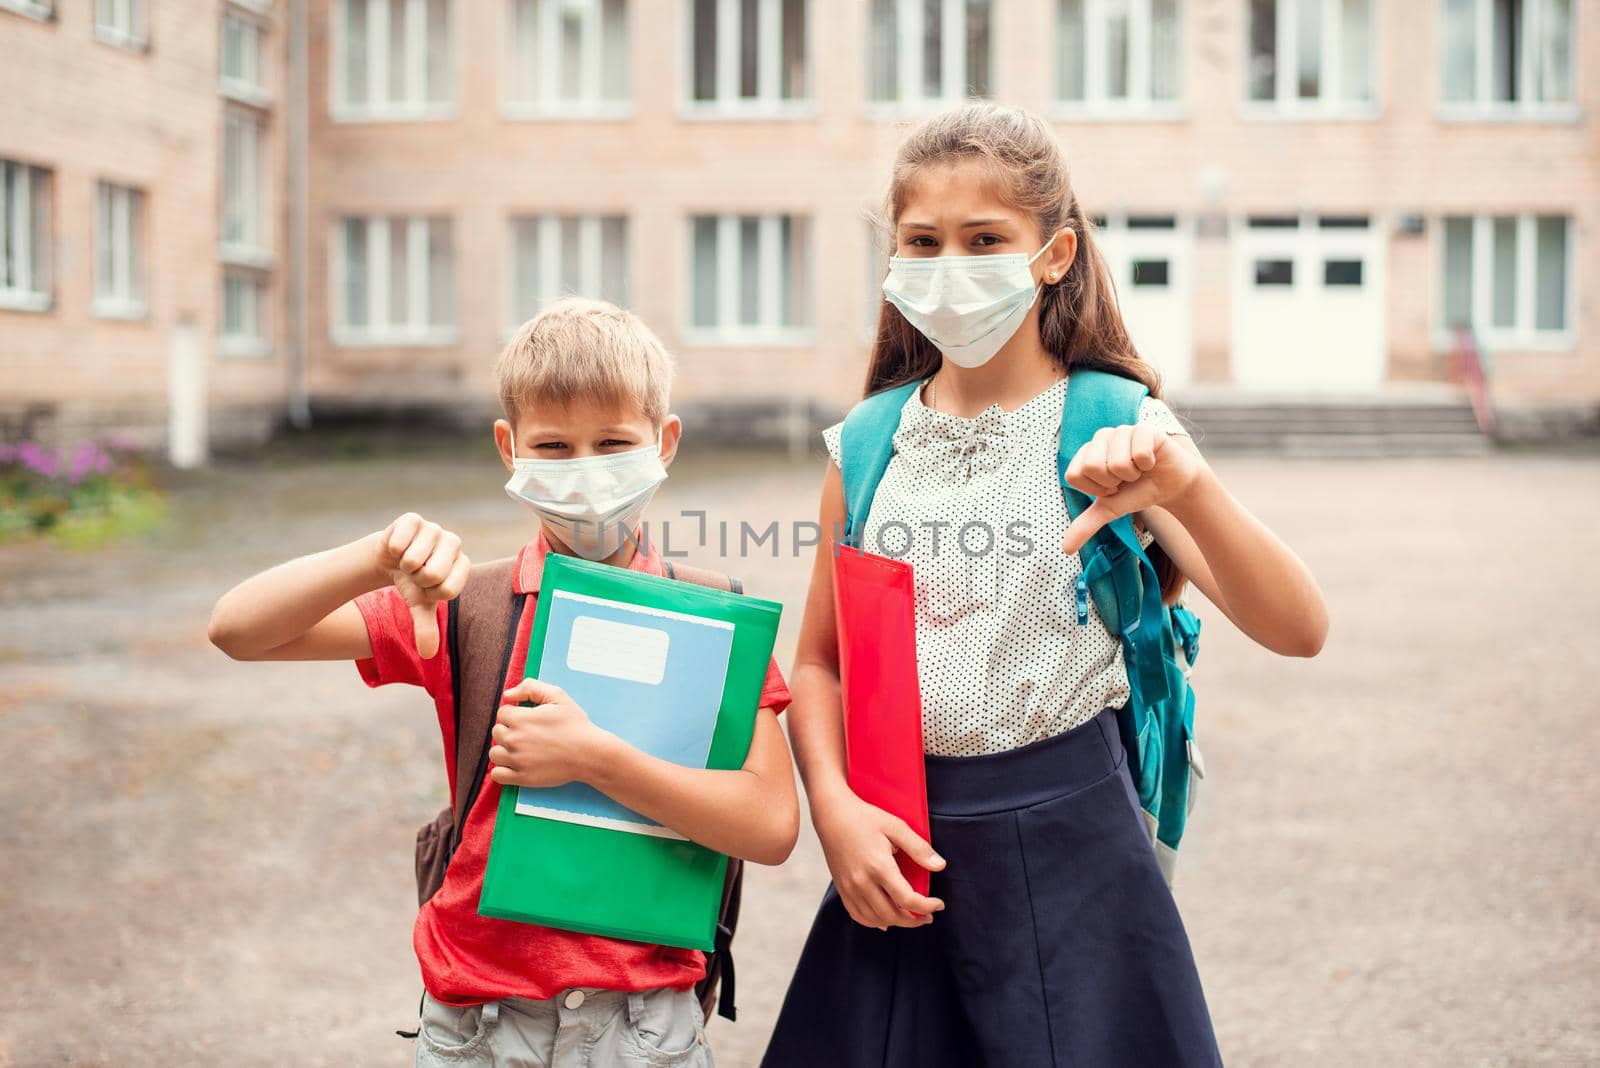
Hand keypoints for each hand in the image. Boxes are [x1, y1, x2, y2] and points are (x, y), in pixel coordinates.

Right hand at [376, 513, 468, 658]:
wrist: (391, 557)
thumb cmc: (413, 583)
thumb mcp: (420, 605)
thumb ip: (426, 627)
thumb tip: (428, 653)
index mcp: (462, 564)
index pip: (447, 589)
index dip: (428, 594)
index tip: (425, 588)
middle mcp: (454, 543)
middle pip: (433, 574)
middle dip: (415, 580)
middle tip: (414, 573)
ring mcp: (434, 528)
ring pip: (413, 559)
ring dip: (402, 565)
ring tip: (406, 560)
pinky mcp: (413, 519)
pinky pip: (398, 543)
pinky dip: (391, 550)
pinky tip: (396, 547)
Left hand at [488, 679, 615, 788]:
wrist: (589, 754)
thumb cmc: (575, 725)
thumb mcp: (557, 696)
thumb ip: (530, 687)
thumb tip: (508, 695)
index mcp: (520, 719)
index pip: (502, 713)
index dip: (515, 713)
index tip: (528, 719)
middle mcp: (514, 740)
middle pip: (497, 732)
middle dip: (509, 730)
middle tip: (528, 733)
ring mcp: (517, 760)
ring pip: (494, 753)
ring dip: (504, 750)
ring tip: (520, 749)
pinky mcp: (522, 778)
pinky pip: (497, 775)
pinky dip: (502, 770)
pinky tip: (515, 764)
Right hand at [811, 788, 944, 929]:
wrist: (832, 815)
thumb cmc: (865, 817)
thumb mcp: (896, 827)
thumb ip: (918, 848)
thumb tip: (940, 866)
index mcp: (879, 866)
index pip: (907, 899)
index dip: (927, 906)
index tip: (939, 904)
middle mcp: (862, 882)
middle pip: (892, 915)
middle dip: (914, 920)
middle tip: (928, 915)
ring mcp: (849, 888)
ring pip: (875, 919)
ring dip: (896, 923)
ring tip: (911, 917)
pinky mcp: (842, 888)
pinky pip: (858, 915)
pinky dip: (874, 922)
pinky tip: (886, 919)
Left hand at [1060, 425, 1207, 553]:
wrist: (1172, 486)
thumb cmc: (1137, 492)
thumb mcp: (1110, 510)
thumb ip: (1086, 525)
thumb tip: (1066, 549)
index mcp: (1086, 453)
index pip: (1074, 475)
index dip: (1095, 489)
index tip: (1111, 488)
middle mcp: (1101, 437)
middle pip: (1092, 467)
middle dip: (1114, 482)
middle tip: (1126, 479)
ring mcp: (1122, 430)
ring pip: (1117, 463)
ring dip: (1133, 474)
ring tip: (1139, 470)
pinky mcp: (1144, 429)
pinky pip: (1139, 454)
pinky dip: (1148, 465)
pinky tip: (1151, 462)